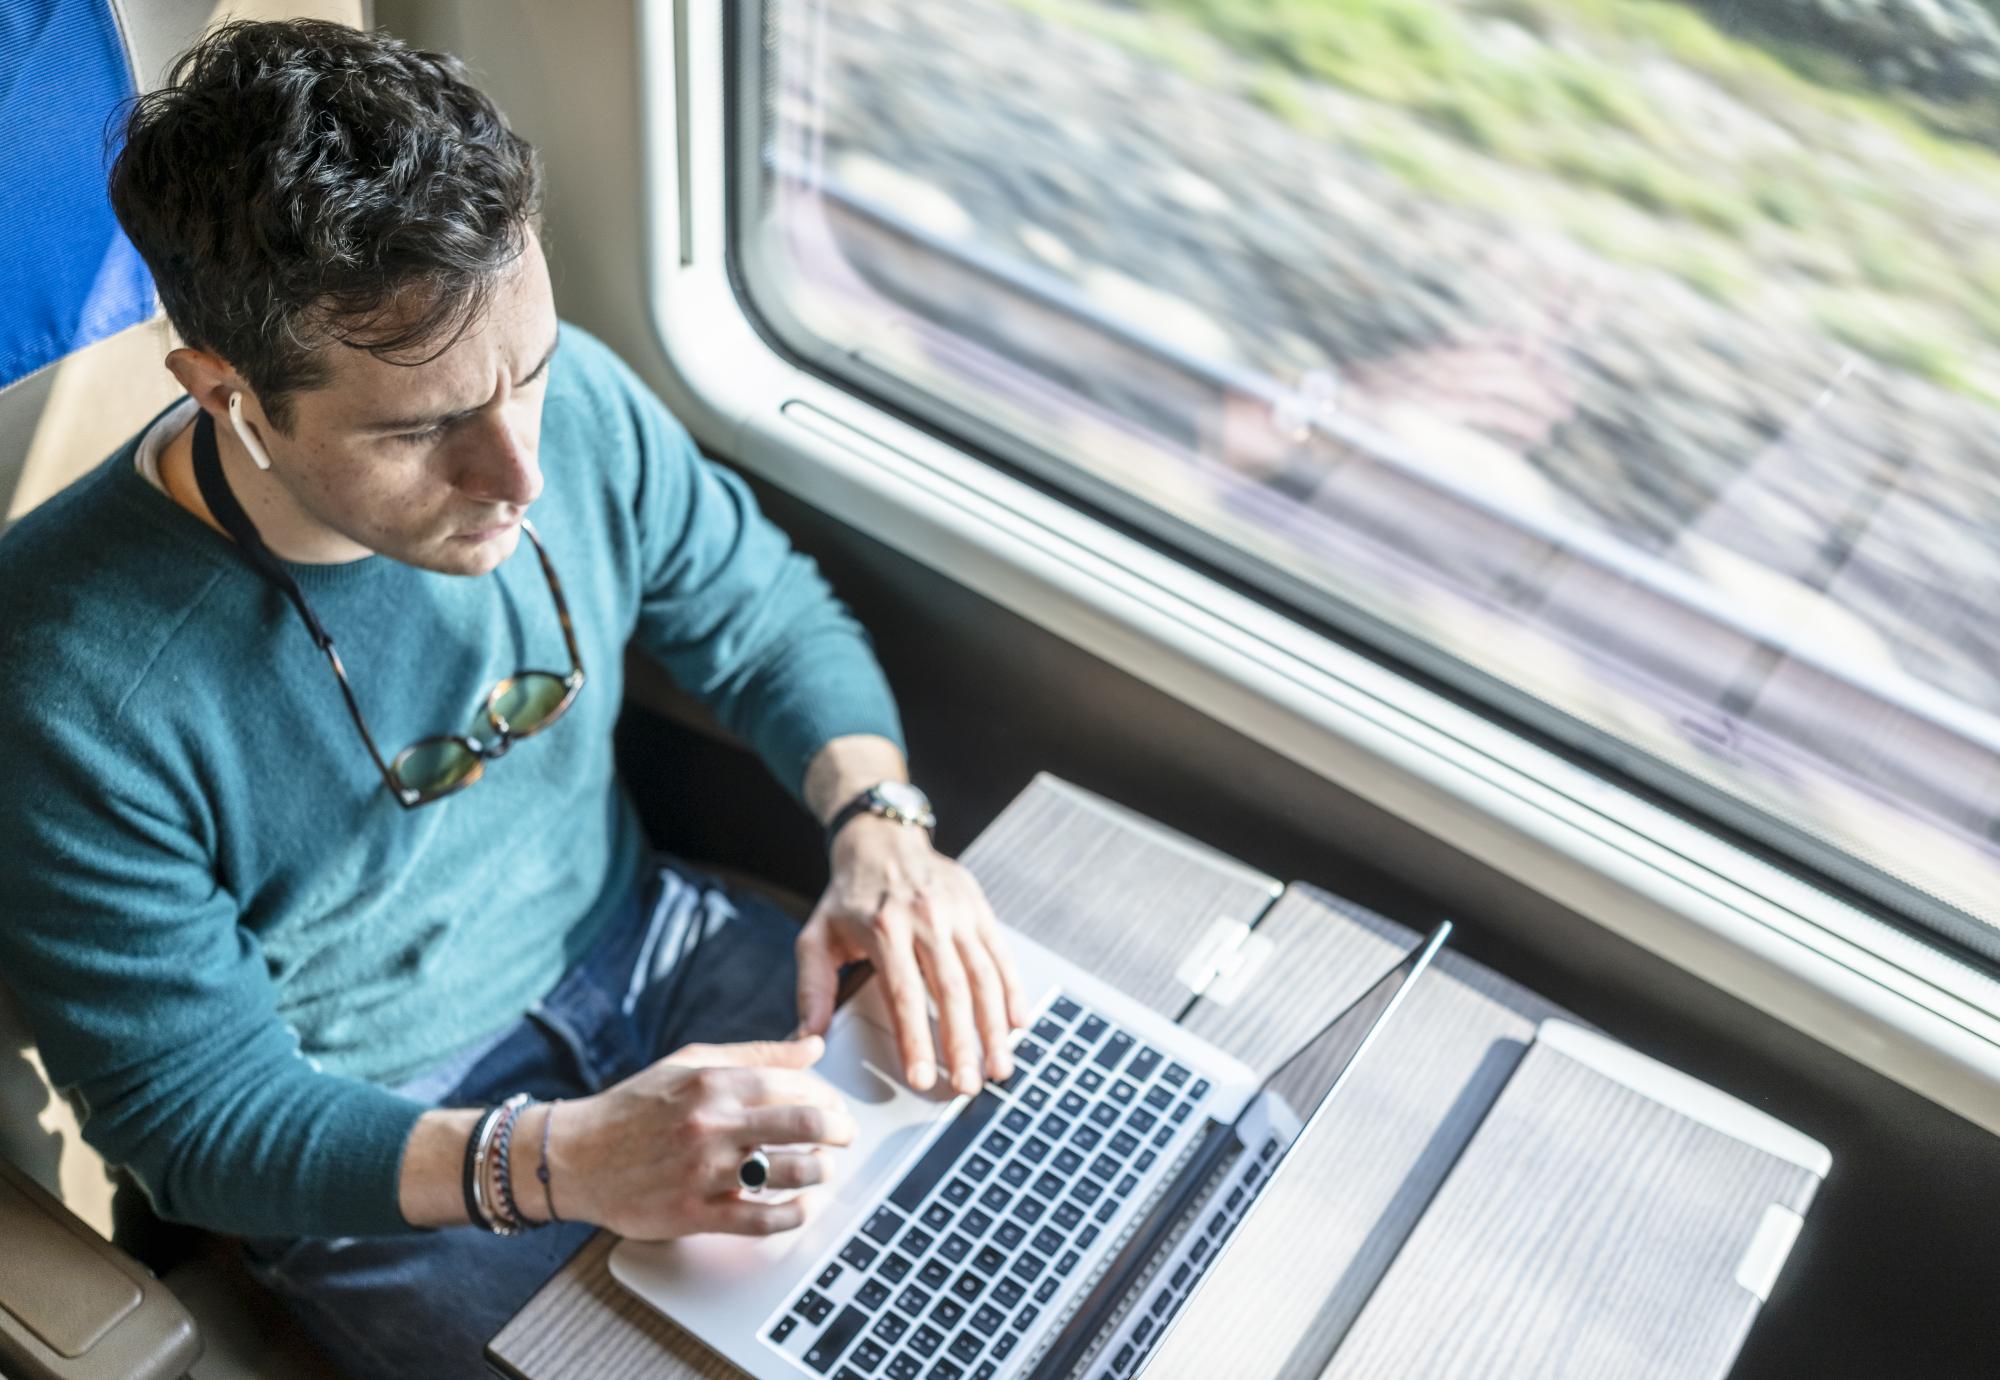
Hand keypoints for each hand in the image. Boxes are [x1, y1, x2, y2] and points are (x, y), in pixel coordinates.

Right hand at [557, 1036, 855, 1240]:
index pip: (796, 1084)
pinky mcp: (694, 1213)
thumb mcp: (691, 1063)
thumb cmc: (635, 1107)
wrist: (574, 1156)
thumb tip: (813, 1045)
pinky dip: (792, 1214)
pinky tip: (801, 1206)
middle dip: (840, 1130)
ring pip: (791, 1171)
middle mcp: (713, 1124)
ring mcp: (704, 1171)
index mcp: (714, 1082)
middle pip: (805, 1123)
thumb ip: (757, 1055)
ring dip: (821, 1171)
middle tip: (845, 1136)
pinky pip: (760, 1219)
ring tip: (823, 1169)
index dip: (827, 1096)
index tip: (834, 1106)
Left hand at [795, 816, 1028, 1095]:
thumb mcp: (817, 936)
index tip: (922, 1079)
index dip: (915, 1040)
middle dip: (963, 1044)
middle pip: (952, 990)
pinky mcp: (978, 908)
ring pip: (984, 976)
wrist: (882, 838)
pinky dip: (1013, 991)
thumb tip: (808, 1038)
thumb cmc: (848, 896)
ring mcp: (958, 912)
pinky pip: (1000, 955)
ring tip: (998, 1068)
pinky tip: (1016, 1024)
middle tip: (969, 1087)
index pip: (904, 994)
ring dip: (994, 1027)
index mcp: (883, 927)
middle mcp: (925, 918)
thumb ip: (813, 988)